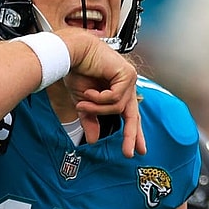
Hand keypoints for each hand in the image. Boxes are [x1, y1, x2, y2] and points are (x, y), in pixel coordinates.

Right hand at [56, 29, 146, 157]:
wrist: (71, 54)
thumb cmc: (76, 72)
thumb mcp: (83, 103)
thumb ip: (91, 119)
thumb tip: (93, 141)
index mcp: (118, 91)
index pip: (130, 116)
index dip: (133, 134)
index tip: (137, 150)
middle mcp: (127, 86)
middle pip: (133, 115)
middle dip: (131, 135)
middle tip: (129, 153)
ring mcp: (129, 79)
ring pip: (118, 107)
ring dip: (97, 108)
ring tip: (83, 102)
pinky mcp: (127, 74)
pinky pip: (116, 98)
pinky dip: (100, 98)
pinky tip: (90, 92)